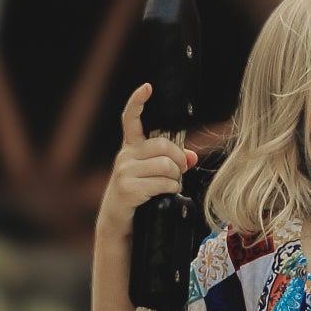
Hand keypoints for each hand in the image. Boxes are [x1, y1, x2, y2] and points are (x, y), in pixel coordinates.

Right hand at [96, 84, 195, 241]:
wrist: (119, 223)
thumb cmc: (139, 196)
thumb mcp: (153, 177)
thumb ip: (172, 163)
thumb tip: (192, 157)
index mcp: (130, 148)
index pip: (130, 119)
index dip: (138, 101)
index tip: (147, 87)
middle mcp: (125, 156)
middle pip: (163, 146)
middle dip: (178, 160)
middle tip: (178, 173)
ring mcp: (123, 171)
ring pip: (166, 165)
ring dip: (175, 178)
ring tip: (168, 187)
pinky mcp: (127, 188)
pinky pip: (163, 183)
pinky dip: (171, 189)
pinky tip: (163, 194)